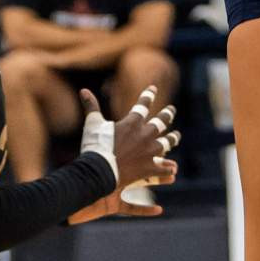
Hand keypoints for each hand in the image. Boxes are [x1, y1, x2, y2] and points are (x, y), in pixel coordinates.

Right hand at [79, 87, 177, 219]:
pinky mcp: (149, 168)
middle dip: (167, 114)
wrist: (99, 171)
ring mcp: (149, 152)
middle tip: (171, 110)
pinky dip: (168, 169)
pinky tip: (173, 169)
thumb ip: (91, 106)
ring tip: (176, 136)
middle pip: (161, 122)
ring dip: (172, 139)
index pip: (143, 105)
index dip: (148, 96)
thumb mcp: (92, 124)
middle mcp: (145, 135)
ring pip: (166, 143)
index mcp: (132, 122)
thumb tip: (83, 90)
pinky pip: (163, 168)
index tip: (153, 88)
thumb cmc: (95, 146)